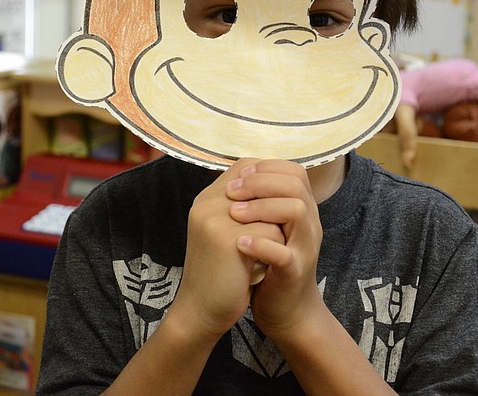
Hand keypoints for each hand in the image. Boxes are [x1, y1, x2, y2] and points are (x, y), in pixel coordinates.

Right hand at [168, 159, 284, 342]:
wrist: (201, 311)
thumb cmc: (220, 272)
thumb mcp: (225, 232)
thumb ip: (241, 207)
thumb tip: (274, 182)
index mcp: (206, 198)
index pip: (246, 165)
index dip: (267, 182)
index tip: (275, 206)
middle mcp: (207, 202)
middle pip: (262, 184)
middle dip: (275, 208)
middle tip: (274, 234)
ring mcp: (215, 218)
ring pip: (271, 209)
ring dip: (276, 231)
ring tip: (264, 250)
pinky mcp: (226, 238)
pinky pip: (271, 231)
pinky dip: (274, 249)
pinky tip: (259, 265)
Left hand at [226, 160, 325, 341]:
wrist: (286, 311)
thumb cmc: (270, 265)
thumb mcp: (268, 227)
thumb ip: (261, 202)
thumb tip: (238, 171)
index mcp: (302, 210)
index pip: (294, 171)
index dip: (266, 168)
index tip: (239, 176)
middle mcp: (309, 225)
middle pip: (295, 184)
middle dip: (260, 183)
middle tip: (231, 192)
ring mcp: (304, 248)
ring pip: (296, 210)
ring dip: (261, 208)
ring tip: (234, 215)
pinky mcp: (295, 273)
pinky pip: (284, 254)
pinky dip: (261, 245)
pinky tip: (240, 243)